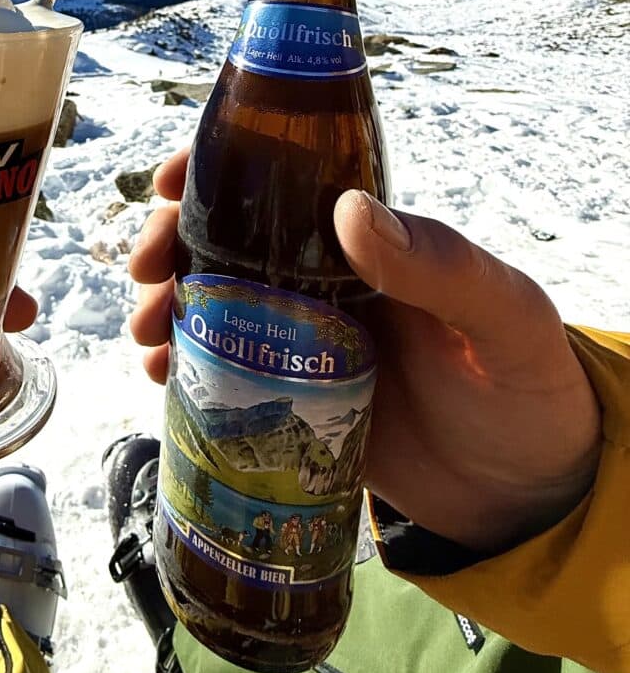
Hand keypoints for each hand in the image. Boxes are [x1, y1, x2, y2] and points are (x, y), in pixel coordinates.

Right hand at [128, 149, 601, 553]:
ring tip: (146, 336)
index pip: (285, 183)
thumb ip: (440, 265)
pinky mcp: (290, 404)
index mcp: (371, 244)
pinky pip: (222, 375)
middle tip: (144, 271)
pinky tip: (163, 380)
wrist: (528, 501)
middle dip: (171, 244)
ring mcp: (302, 343)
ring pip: (214, 305)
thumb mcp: (502, 319)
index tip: (170, 182)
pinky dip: (183, 370)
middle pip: (229, 242)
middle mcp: (327, 282)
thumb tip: (350, 209)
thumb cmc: (528, 391)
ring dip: (167, 307)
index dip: (220, 171)